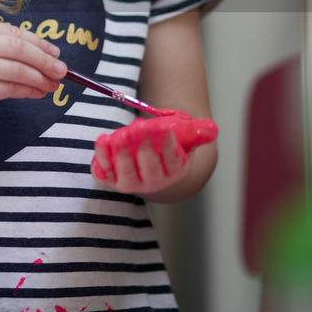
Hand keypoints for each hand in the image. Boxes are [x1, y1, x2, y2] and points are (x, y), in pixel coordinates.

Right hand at [0, 22, 65, 122]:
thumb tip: (43, 56)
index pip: (12, 33)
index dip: (38, 42)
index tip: (55, 52)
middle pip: (18, 48)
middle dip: (44, 60)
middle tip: (62, 70)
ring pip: (17, 70)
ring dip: (40, 78)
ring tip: (53, 85)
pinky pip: (9, 88)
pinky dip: (28, 91)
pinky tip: (38, 93)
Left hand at [91, 115, 218, 194]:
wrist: (145, 159)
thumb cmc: (166, 145)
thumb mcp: (184, 136)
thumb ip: (197, 131)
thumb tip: (211, 129)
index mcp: (174, 172)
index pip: (173, 162)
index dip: (170, 146)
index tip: (165, 128)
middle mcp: (153, 182)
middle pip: (149, 171)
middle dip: (145, 150)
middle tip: (140, 128)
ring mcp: (130, 183)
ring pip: (126, 174)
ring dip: (121, 155)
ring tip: (119, 134)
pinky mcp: (110, 179)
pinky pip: (104, 172)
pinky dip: (101, 157)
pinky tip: (103, 139)